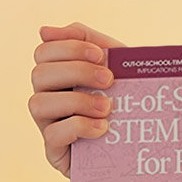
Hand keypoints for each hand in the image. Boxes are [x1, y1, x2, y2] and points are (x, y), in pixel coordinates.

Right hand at [29, 23, 124, 176]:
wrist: (142, 144)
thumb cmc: (125, 103)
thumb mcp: (117, 68)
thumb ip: (91, 42)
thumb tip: (45, 30)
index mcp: (58, 75)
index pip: (44, 52)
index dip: (69, 48)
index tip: (101, 54)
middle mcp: (47, 97)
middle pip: (39, 74)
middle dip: (76, 71)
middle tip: (109, 80)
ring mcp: (48, 125)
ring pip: (39, 104)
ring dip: (77, 101)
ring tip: (107, 107)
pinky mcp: (55, 151)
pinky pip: (52, 135)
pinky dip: (79, 127)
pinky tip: (102, 128)